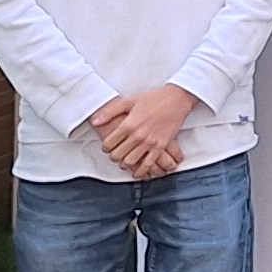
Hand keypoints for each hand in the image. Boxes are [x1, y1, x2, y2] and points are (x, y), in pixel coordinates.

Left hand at [88, 84, 203, 176]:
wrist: (176, 99)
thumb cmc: (153, 99)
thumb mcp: (129, 101)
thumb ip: (110, 112)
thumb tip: (95, 121)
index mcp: (129, 124)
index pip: (109, 143)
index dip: (105, 147)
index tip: (106, 147)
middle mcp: (138, 135)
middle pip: (118, 154)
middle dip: (113, 157)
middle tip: (114, 155)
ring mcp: (150, 142)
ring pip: (131, 161)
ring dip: (124, 165)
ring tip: (124, 162)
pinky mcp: (161, 146)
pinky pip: (149, 164)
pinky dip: (141, 171)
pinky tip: (137, 172)